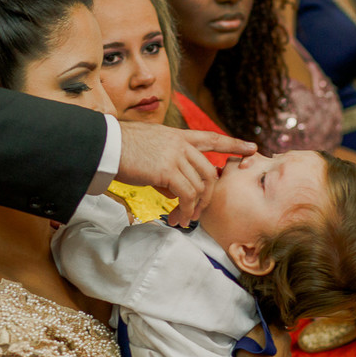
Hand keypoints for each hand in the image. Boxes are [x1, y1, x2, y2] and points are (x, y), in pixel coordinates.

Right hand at [116, 122, 254, 226]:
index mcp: (177, 136)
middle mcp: (180, 143)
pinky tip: (178, 218)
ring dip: (195, 208)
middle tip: (200, 213)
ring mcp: (175, 155)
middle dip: (209, 196)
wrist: (104, 146)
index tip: (251, 148)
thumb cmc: (120, 149)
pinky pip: (186, 195)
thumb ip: (166, 165)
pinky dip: (186, 210)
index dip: (233, 144)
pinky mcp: (167, 170)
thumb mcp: (149, 151)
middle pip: (208, 172)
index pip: (212, 138)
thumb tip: (172, 189)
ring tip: (185, 220)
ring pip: (199, 186)